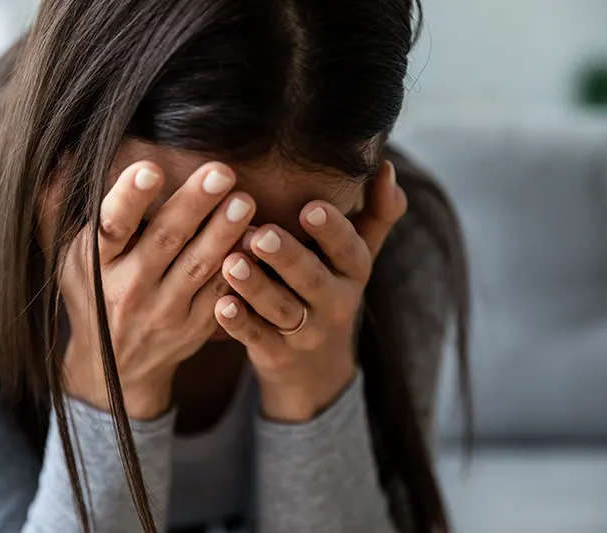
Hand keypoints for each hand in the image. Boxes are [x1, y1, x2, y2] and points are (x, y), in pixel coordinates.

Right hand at [59, 161, 254, 418]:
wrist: (115, 366)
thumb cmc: (94, 294)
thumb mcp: (72, 259)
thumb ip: (70, 211)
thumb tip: (61, 158)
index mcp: (96, 264)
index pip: (112, 228)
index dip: (130, 198)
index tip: (151, 169)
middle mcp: (128, 288)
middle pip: (165, 241)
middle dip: (193, 204)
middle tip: (220, 172)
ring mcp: (164, 310)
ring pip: (198, 266)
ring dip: (224, 232)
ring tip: (244, 201)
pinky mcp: (194, 325)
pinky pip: (220, 292)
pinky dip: (238, 267)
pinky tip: (255, 240)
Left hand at [214, 161, 406, 421]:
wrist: (318, 369)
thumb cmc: (331, 290)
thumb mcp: (357, 257)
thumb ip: (376, 213)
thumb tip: (385, 166)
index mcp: (353, 272)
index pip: (349, 250)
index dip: (332, 230)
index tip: (310, 207)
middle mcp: (334, 303)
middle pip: (312, 279)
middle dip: (287, 256)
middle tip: (260, 234)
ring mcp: (304, 332)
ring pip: (280, 309)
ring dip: (256, 287)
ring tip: (231, 262)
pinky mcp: (276, 354)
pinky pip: (257, 339)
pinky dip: (239, 324)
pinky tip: (220, 304)